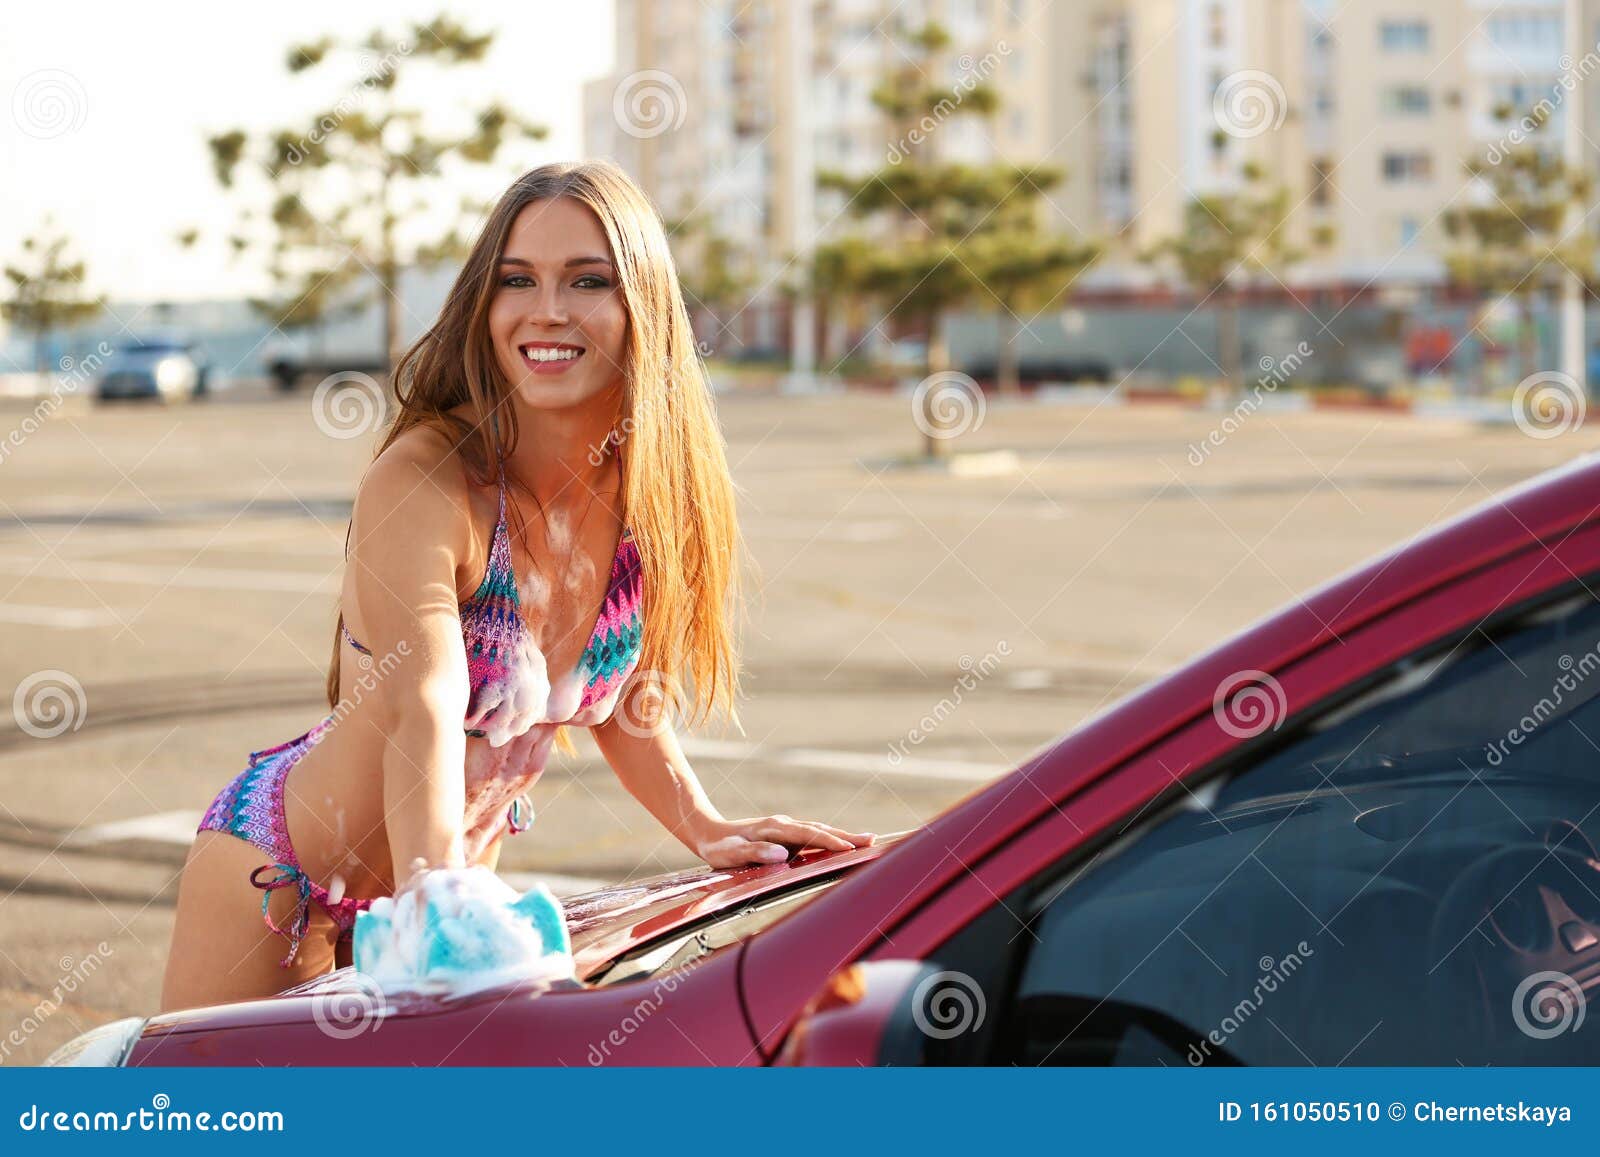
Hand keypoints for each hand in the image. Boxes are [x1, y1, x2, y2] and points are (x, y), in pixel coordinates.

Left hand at [692, 815, 875, 868]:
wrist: (709, 834)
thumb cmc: (720, 848)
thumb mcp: (732, 854)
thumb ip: (755, 853)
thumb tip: (782, 854)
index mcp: (774, 828)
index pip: (808, 834)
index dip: (830, 842)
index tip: (850, 848)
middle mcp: (783, 825)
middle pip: (820, 830)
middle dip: (846, 836)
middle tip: (872, 840)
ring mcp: (785, 829)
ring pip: (818, 831)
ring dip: (841, 836)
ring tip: (864, 841)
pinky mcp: (785, 835)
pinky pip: (811, 836)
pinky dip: (829, 839)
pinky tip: (840, 845)